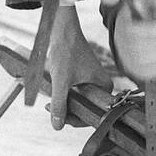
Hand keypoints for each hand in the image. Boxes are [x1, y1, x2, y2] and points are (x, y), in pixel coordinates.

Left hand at [46, 5, 112, 129]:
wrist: (62, 29)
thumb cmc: (66, 51)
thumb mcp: (61, 81)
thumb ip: (60, 104)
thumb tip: (57, 126)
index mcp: (105, 88)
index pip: (93, 115)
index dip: (75, 120)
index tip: (58, 118)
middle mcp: (102, 86)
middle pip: (85, 110)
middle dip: (68, 111)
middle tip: (50, 107)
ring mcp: (93, 82)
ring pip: (78, 103)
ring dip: (64, 104)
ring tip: (50, 100)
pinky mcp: (84, 78)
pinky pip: (75, 94)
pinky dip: (64, 95)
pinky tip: (52, 92)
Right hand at [111, 0, 155, 84]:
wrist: (137, 24)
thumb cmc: (146, 11)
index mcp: (122, 22)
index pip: (132, 33)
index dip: (152, 32)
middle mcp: (119, 41)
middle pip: (137, 49)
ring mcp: (124, 56)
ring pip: (141, 62)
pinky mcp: (132, 68)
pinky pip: (144, 73)